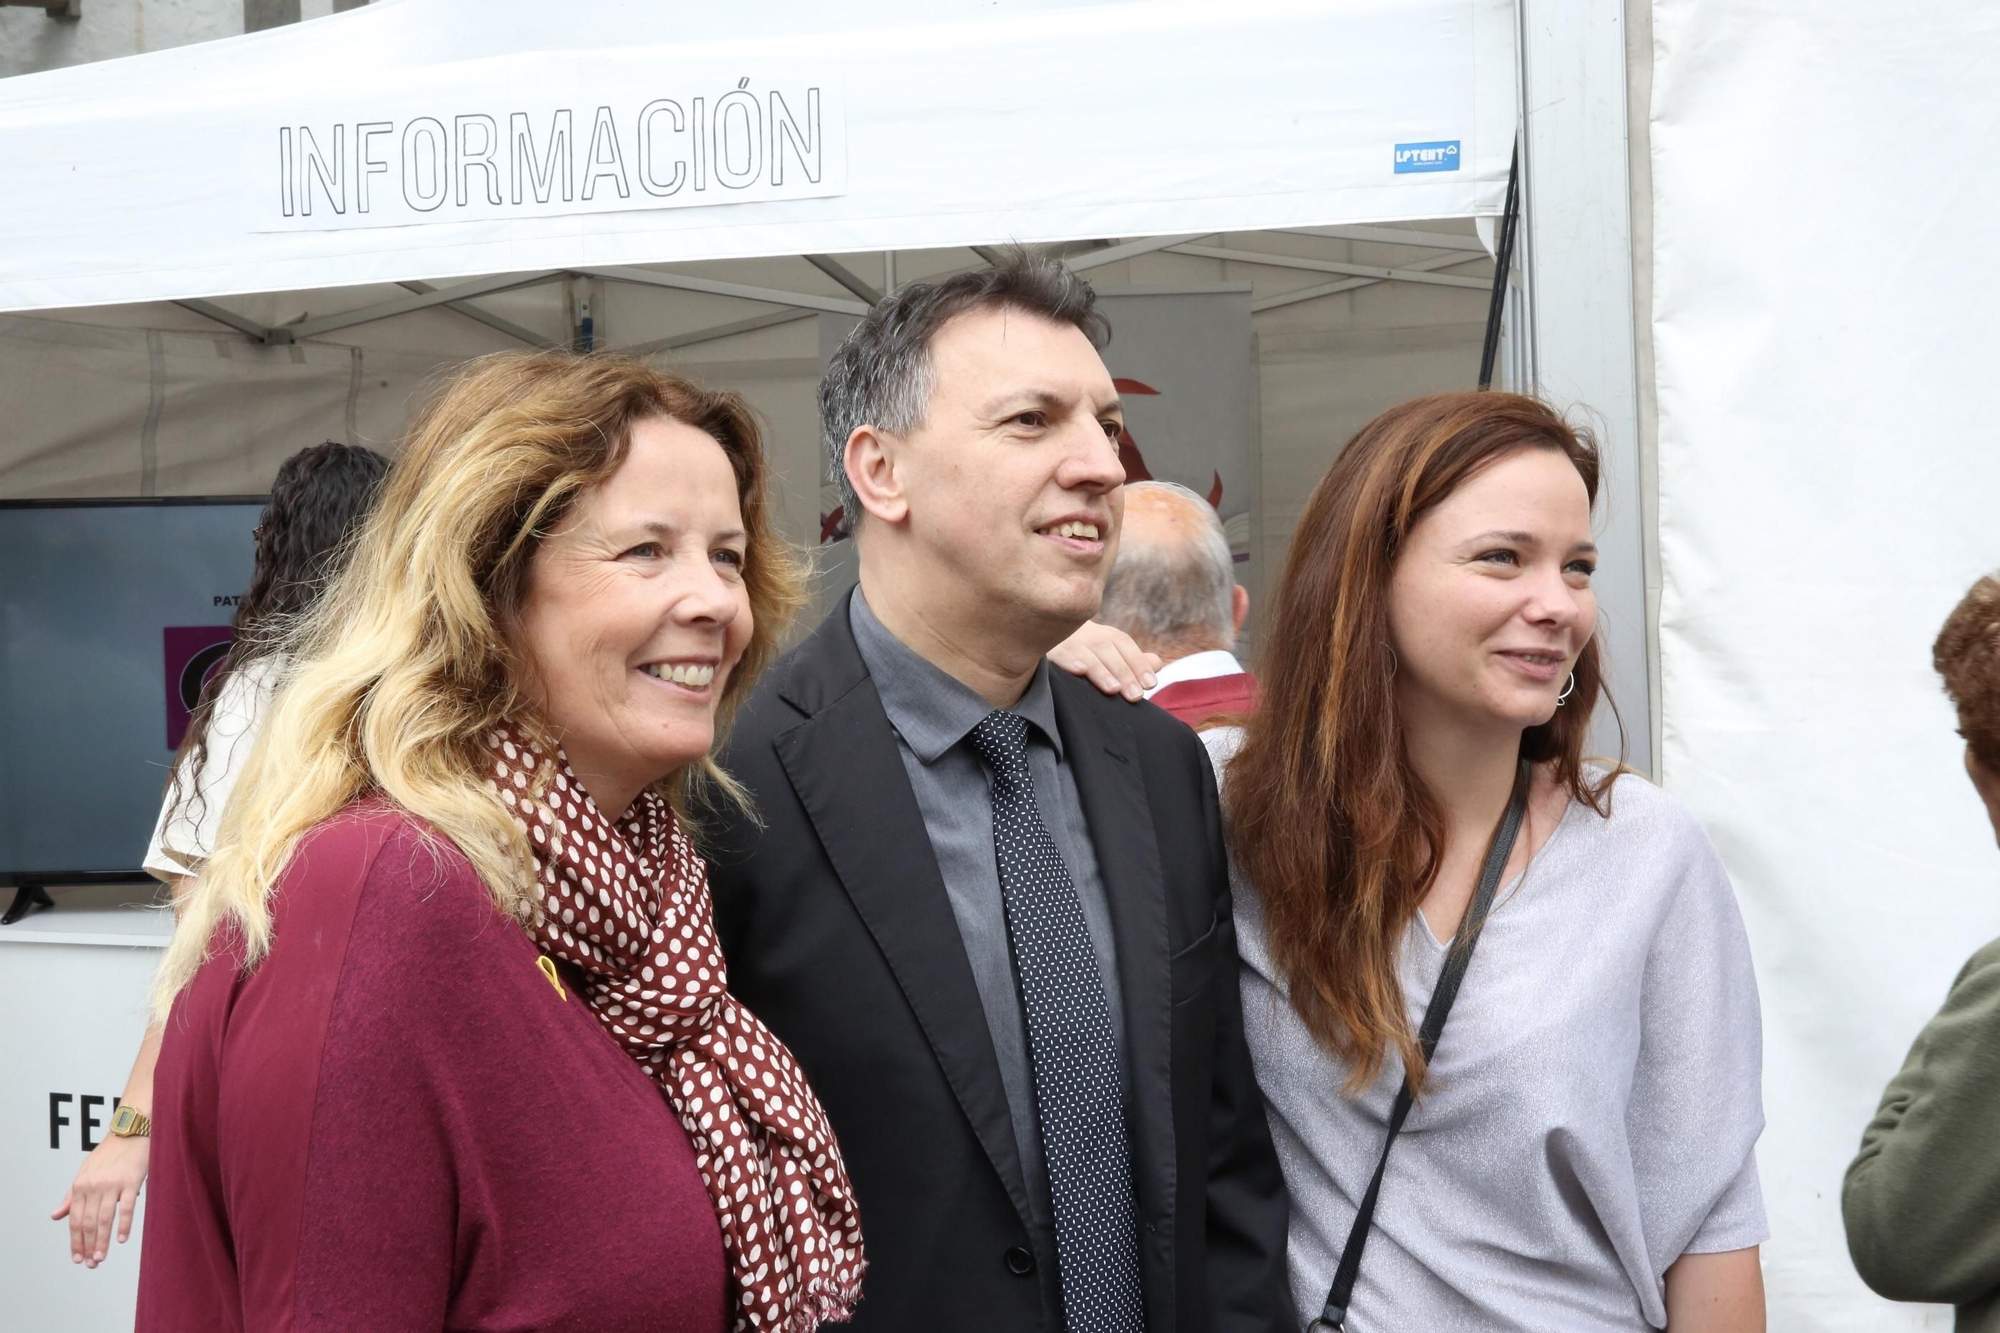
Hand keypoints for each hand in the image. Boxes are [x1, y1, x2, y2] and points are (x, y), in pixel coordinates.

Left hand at [51, 1132, 149, 1267]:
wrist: (131, 1131)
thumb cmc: (110, 1153)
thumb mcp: (84, 1172)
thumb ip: (71, 1197)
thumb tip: (55, 1216)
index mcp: (80, 1185)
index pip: (75, 1219)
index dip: (75, 1241)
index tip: (77, 1258)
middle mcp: (93, 1186)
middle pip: (88, 1223)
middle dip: (88, 1246)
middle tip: (90, 1264)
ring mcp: (112, 1184)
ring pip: (104, 1219)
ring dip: (102, 1241)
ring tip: (101, 1258)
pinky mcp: (131, 1181)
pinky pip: (126, 1207)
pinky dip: (123, 1225)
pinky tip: (121, 1239)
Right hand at [1050, 621, 1161, 701]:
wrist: (1039, 636)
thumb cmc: (1083, 653)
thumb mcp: (1109, 655)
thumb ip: (1133, 661)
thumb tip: (1157, 663)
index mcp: (1103, 636)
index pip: (1123, 644)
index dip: (1138, 662)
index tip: (1150, 684)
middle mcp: (1085, 634)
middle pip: (1107, 649)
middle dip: (1123, 672)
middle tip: (1135, 695)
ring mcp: (1065, 641)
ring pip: (1085, 652)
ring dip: (1100, 670)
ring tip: (1112, 689)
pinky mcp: (1045, 650)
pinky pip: (1056, 653)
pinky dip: (1068, 660)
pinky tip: (1078, 670)